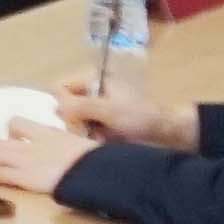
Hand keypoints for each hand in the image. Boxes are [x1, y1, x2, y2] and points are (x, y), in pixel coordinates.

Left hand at [0, 127, 92, 196]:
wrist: (101, 171)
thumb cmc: (101, 162)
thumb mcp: (87, 148)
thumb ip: (74, 148)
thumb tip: (79, 156)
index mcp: (52, 134)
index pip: (26, 126)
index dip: (13, 131)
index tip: (6, 135)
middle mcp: (36, 142)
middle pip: (2, 139)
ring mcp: (29, 158)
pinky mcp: (25, 175)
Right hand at [60, 88, 198, 153]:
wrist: (169, 134)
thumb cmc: (141, 116)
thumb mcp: (109, 109)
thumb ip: (79, 106)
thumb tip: (55, 108)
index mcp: (91, 79)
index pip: (60, 89)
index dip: (65, 106)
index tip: (79, 119)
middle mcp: (90, 92)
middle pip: (65, 108)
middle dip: (76, 123)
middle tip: (91, 133)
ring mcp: (96, 110)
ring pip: (74, 123)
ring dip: (85, 134)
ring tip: (101, 140)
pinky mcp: (101, 125)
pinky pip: (84, 132)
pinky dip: (92, 139)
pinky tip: (104, 143)